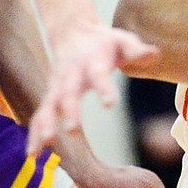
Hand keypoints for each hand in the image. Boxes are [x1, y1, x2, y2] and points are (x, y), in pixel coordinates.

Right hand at [29, 21, 158, 153]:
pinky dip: (34, 134)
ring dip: (45, 126)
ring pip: (48, 107)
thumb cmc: (104, 42)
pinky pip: (39, 116)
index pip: (98, 75)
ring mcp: (57, 86)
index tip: (111, 104)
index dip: (104, 88)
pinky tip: (33, 155)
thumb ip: (136, 50)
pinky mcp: (50, 96)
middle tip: (72, 130)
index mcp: (91, 61)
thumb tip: (154, 54)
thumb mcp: (122, 41)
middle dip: (69, 111)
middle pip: (67, 93)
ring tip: (43, 147)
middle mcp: (70, 75)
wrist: (73, 32)